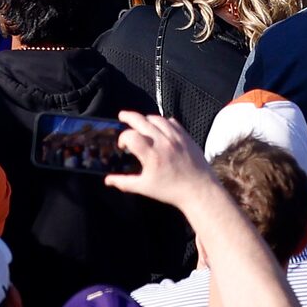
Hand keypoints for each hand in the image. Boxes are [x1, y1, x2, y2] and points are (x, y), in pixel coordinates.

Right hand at [101, 110, 219, 208]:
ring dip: (145, 119)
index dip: (122, 138)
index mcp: (151, 156)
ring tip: (140, 123)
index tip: (123, 146)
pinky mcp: (186, 137)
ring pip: (156, 118)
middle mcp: (163, 143)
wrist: (199, 190)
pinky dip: (163, 122)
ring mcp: (176, 138)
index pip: (130, 136)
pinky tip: (159, 128)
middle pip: (141, 120)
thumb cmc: (171, 190)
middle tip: (122, 116)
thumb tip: (108, 180)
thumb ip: (124, 182)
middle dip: (128, 116)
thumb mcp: (145, 188)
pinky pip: (172, 121)